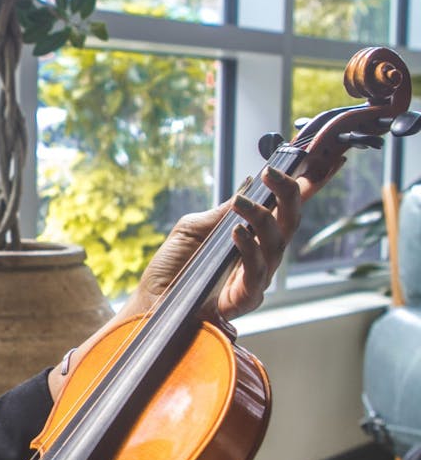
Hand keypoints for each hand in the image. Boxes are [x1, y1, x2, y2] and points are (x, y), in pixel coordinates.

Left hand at [131, 168, 302, 321]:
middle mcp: (260, 256)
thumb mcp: (192, 230)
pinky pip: (256, 272)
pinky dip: (249, 249)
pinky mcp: (245, 298)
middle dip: (288, 194)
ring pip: (275, 244)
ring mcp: (256, 278)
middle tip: (272, 173)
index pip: (283, 208)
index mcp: (251, 237)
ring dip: (261, 218)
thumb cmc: (171, 267)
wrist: (150, 302)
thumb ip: (219, 213)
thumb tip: (247, 188)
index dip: (304, 185)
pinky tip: (237, 233)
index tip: (310, 158)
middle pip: (288, 222)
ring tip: (241, 204)